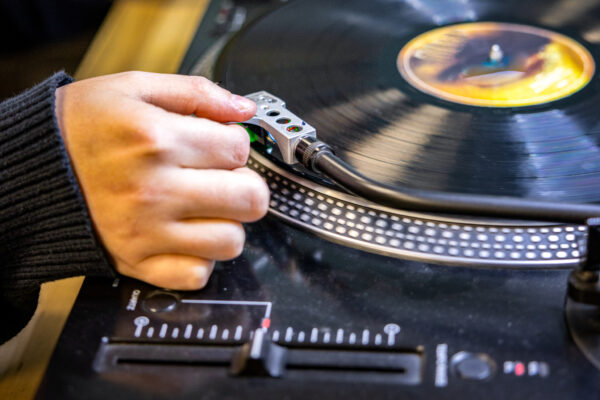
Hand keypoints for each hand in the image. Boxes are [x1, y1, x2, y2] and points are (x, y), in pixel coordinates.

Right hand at [55, 71, 268, 289]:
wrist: (36, 170)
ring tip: (204, 208)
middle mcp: (154, 189)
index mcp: (156, 140)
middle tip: (224, 179)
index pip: (239, 148)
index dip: (235, 144)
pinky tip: (185, 235)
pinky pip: (198, 274)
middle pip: (249, 198)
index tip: (220, 145)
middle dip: (245, 185)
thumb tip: (243, 108)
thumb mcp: (134, 88)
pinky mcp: (139, 263)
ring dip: (227, 223)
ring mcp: (147, 232)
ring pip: (231, 241)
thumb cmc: (83, 128)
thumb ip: (196, 92)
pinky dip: (200, 258)